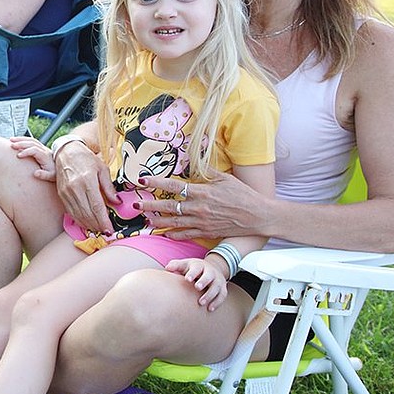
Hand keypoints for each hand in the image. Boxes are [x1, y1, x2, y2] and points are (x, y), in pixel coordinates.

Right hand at [10, 137, 54, 179]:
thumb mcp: (51, 176)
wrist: (60, 167)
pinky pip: (31, 140)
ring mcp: (42, 147)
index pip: (35, 150)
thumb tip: (35, 173)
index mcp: (45, 155)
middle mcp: (44, 149)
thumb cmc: (54, 172)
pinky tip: (16, 141)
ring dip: (20, 139)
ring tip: (11, 140)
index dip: (26, 152)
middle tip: (12, 145)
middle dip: (21, 143)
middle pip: (32, 143)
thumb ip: (44, 175)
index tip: (18, 156)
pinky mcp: (40, 147)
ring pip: (31, 140)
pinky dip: (23, 139)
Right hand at [54, 143, 115, 234]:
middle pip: (87, 214)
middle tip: (106, 232)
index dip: (103, 220)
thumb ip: (109, 187)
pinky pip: (71, 212)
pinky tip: (87, 223)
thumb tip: (117, 202)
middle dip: (98, 225)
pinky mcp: (61, 195)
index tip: (110, 229)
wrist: (66, 152)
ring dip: (89, 225)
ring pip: (78, 215)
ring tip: (98, 229)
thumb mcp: (102, 169)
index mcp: (87, 181)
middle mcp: (75, 188)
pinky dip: (79, 220)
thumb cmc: (86, 159)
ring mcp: (66, 192)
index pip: (97, 206)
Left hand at [136, 171, 262, 240]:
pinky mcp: (206, 232)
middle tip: (136, 204)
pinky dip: (174, 234)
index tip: (143, 179)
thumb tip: (195, 159)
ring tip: (146, 219)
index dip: (157, 182)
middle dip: (150, 205)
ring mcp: (202, 222)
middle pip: (169, 206)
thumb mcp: (225, 178)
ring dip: (158, 221)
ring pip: (174, 222)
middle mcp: (199, 208)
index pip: (174, 186)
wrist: (257, 216)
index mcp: (203, 192)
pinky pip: (186, 234)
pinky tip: (164, 232)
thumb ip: (207, 170)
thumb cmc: (243, 195)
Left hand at [166, 256, 228, 309]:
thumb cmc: (194, 269)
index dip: (192, 273)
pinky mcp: (222, 289)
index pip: (197, 268)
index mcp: (200, 266)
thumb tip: (167, 268)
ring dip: (210, 295)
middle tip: (197, 287)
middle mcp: (211, 272)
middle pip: (209, 276)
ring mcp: (218, 280)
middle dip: (204, 281)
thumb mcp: (185, 265)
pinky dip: (217, 302)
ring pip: (216, 287)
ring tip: (201, 303)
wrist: (212, 269)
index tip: (187, 279)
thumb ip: (176, 266)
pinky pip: (222, 296)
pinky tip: (210, 309)